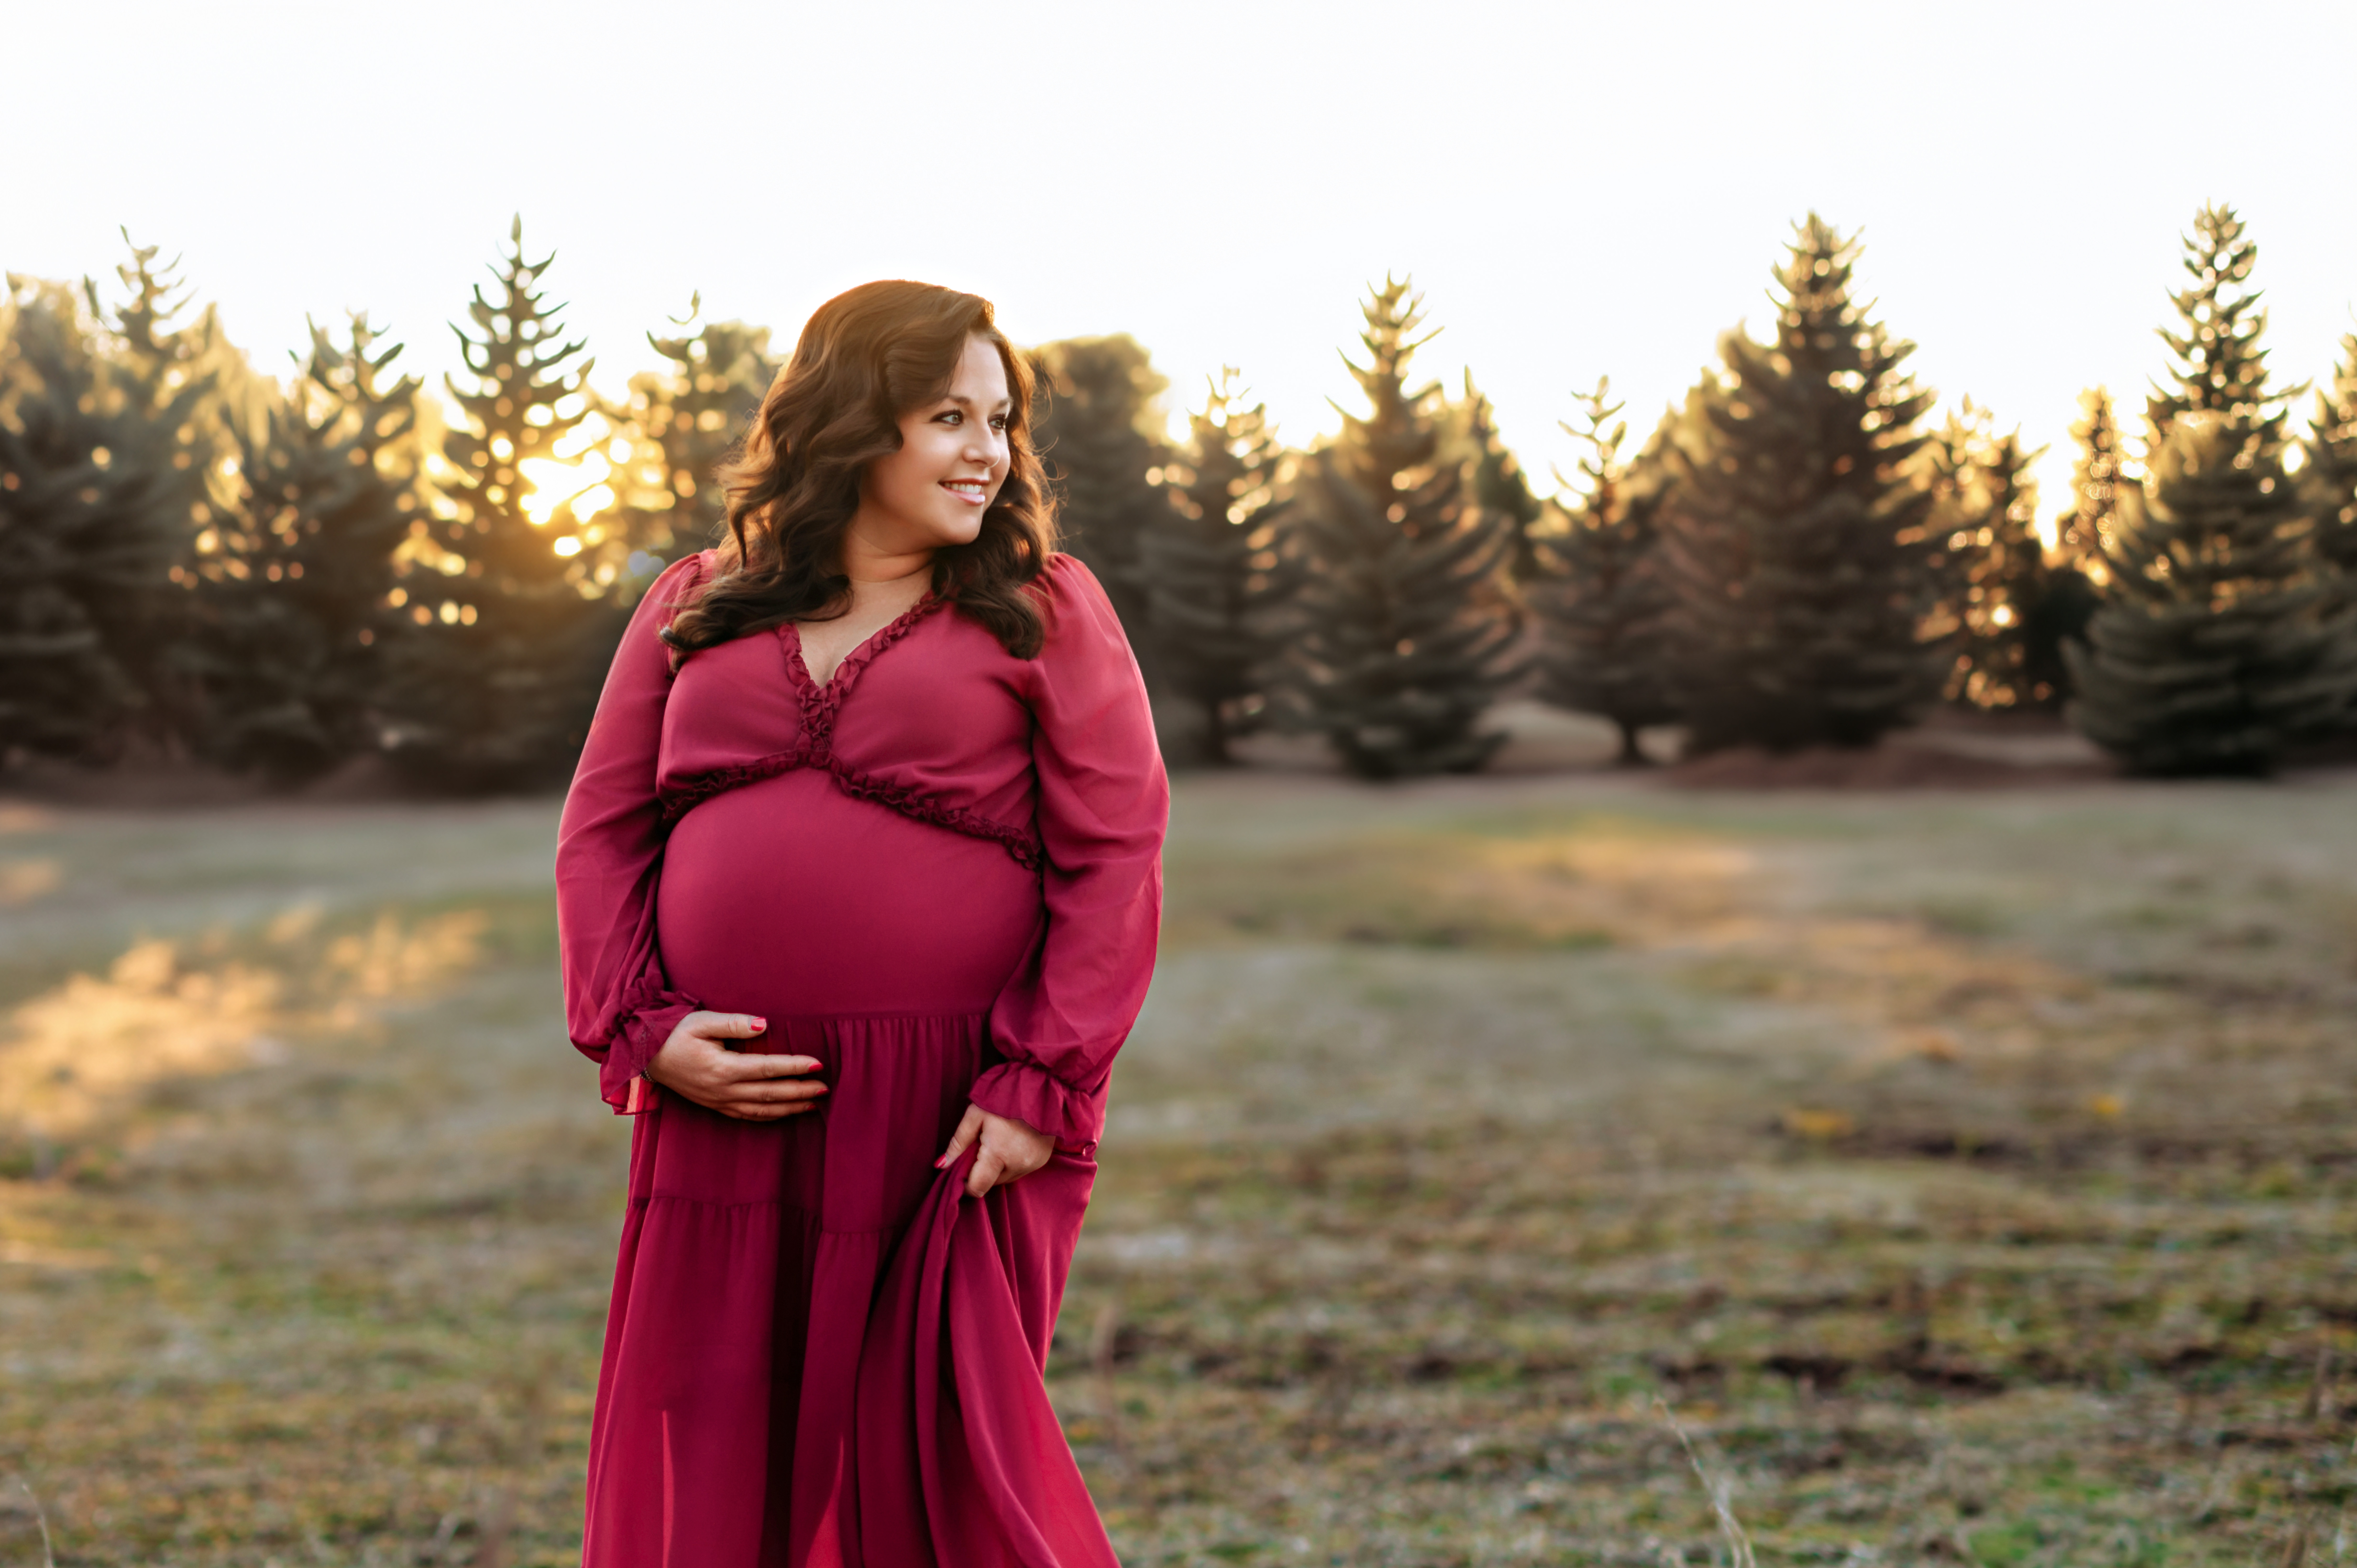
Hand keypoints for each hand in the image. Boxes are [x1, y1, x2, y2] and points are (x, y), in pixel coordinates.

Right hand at [645, 1011, 827, 1121]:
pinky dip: (770, 1115)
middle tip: (825, 1087)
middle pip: (770, 1094)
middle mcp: (722, 1090)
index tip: (818, 1064)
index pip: (767, 1070)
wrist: (645, 1055)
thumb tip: (765, 1024)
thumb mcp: (702, 1021)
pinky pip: (747, 1115)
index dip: (794, 1067)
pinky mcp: (715, 1106)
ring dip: (790, 1107)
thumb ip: (734, 1024)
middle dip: (800, 1091)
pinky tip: (785, 1112)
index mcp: (722, 1068)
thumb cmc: (675, 1033)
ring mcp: (718, 1101)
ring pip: (761, 1109)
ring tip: (814, 1102)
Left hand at [936, 1104, 1052, 1197]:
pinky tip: (1010, 1144)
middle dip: (981, 1172)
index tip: (961, 1172)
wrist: (1038, 1086)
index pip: (978, 1187)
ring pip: (1005, 1179)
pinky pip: (1019, 1171)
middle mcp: (1018, 1164)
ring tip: (995, 1143)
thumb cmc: (1002, 1097)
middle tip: (979, 1148)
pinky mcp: (1042, 1160)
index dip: (966, 1185)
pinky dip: (1011, 1164)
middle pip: (991, 1183)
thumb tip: (941, 1165)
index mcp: (998, 1154)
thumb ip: (958, 1142)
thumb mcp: (975, 1115)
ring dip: (996, 1169)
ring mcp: (1032, 1164)